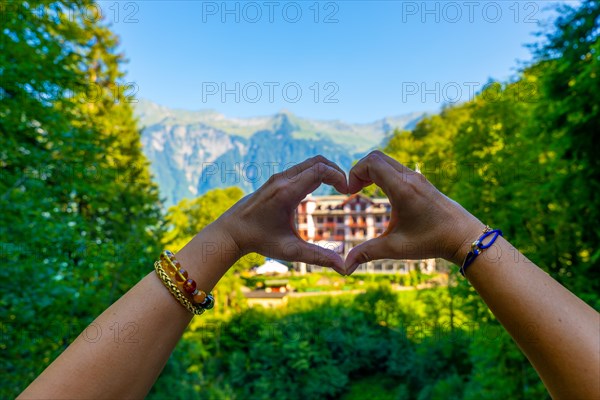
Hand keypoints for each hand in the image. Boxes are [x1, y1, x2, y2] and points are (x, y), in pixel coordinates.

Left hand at [219, 156, 347, 273]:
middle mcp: (282, 180)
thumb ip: (319, 257)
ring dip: (327, 171)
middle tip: (347, 187)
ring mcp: (278, 178)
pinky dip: (316, 173)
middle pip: (318, 161)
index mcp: (287, 192)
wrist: (231, 232)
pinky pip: (301, 168)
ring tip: (339, 187)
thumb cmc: (260, 241)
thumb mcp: (290, 251)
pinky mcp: (276, 180)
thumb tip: (345, 269)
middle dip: (337, 170)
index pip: (319, 170)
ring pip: (309, 163)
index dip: (339, 176)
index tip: (348, 191)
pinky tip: (321, 189)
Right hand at [344, 151, 482, 274]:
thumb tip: (344, 267)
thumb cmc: (432, 241)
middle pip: (376, 157)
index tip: (350, 193)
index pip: (371, 163)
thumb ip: (367, 253)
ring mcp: (417, 177)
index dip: (354, 173)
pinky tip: (381, 193)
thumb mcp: (396, 248)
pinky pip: (396, 167)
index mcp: (402, 189)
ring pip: (387, 160)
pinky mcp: (421, 181)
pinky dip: (382, 174)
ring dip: (371, 171)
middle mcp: (410, 177)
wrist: (465, 236)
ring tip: (363, 190)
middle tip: (354, 190)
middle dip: (359, 170)